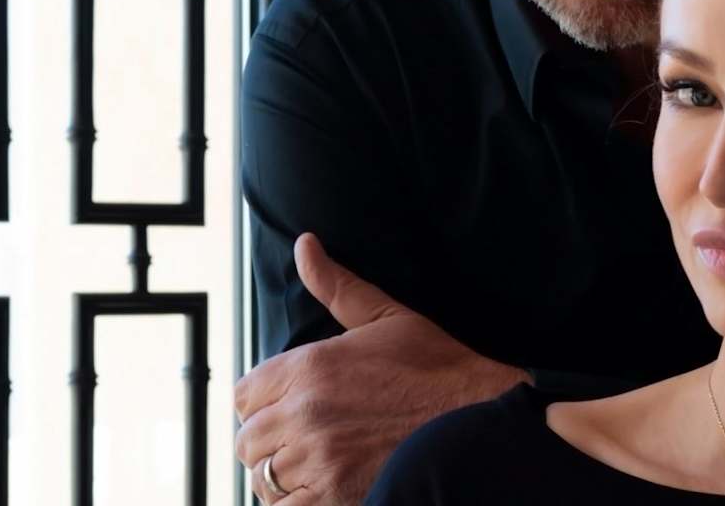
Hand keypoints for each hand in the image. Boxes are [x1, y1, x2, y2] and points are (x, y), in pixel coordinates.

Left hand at [233, 233, 530, 504]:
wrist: (480, 419)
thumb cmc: (440, 369)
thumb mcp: (388, 318)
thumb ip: (336, 286)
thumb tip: (305, 245)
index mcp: (311, 366)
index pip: (243, 394)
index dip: (263, 402)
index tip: (288, 406)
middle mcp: (305, 413)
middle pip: (247, 439)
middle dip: (271, 439)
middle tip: (307, 438)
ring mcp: (318, 460)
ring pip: (262, 477)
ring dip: (283, 474)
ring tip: (317, 464)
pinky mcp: (332, 497)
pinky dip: (296, 502)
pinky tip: (324, 488)